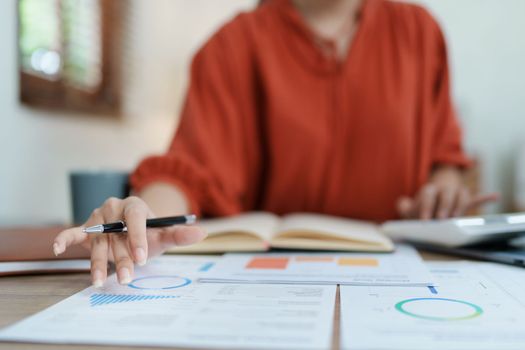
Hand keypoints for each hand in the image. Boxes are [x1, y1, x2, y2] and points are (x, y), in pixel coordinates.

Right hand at [53, 196, 205, 286]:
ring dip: (99, 262)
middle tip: (128, 278)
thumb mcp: (164, 234)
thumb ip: (180, 234)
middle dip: (122, 258)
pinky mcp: (85, 228)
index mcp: (135, 205)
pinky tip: (57, 248)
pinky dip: (64, 239)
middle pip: (117, 235)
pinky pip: (72, 233)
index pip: (137, 219)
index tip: (143, 257)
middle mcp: (114, 208)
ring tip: (100, 282)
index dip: (139, 237)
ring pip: (99, 241)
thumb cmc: (149, 232)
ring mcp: (98, 218)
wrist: (133, 229)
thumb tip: (202, 233)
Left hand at [396, 166, 498, 219]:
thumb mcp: (409, 209)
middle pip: (446, 194)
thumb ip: (404, 207)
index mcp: (429, 191)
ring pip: (461, 195)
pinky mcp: (464, 203)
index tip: (425, 220)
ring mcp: (455, 195)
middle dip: (444, 206)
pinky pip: (476, 199)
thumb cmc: (419, 211)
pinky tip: (495, 196)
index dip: (426, 206)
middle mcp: (443, 190)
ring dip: (460, 205)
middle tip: (441, 220)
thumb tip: (402, 204)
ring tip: (456, 217)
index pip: (428, 194)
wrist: (430, 205)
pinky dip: (485, 198)